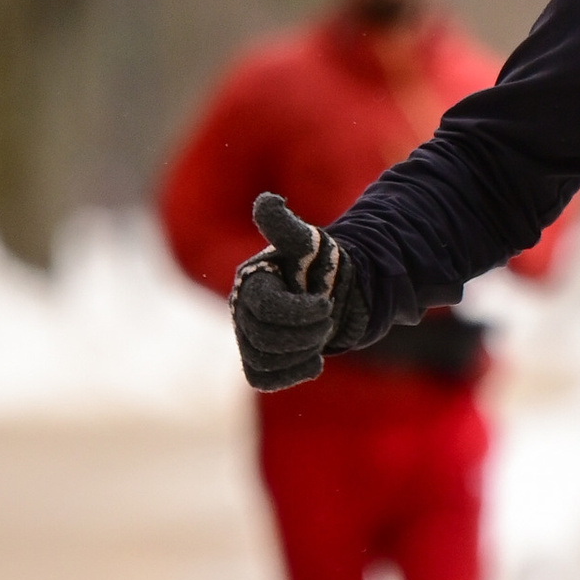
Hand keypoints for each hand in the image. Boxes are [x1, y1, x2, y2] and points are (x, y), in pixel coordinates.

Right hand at [231, 192, 355, 390]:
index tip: (325, 304)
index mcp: (250, 282)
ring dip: (302, 352)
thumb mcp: (306, 241)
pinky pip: (264, 379)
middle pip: (264, 339)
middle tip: (328, 318)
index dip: (298, 312)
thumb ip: (284, 225)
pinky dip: (292, 373)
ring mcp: (250, 338)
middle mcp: (242, 311)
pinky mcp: (263, 360)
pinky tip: (315, 361)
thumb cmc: (322, 264)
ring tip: (322, 335)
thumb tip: (267, 201)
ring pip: (263, 361)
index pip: (264, 308)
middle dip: (305, 333)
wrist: (337, 292)